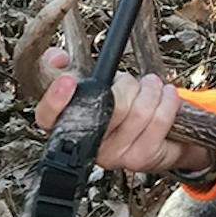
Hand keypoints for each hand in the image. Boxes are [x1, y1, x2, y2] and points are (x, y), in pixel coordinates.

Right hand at [33, 48, 206, 173]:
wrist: (160, 143)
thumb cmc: (122, 110)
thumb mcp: (97, 88)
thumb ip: (73, 69)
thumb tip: (56, 57)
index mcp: (67, 125)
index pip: (47, 116)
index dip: (54, 99)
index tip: (67, 80)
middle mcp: (86, 145)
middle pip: (108, 106)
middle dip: (127, 85)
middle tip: (133, 82)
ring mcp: (112, 156)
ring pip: (137, 111)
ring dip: (151, 90)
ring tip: (153, 86)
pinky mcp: (138, 159)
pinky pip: (158, 121)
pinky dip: (168, 102)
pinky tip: (167, 96)